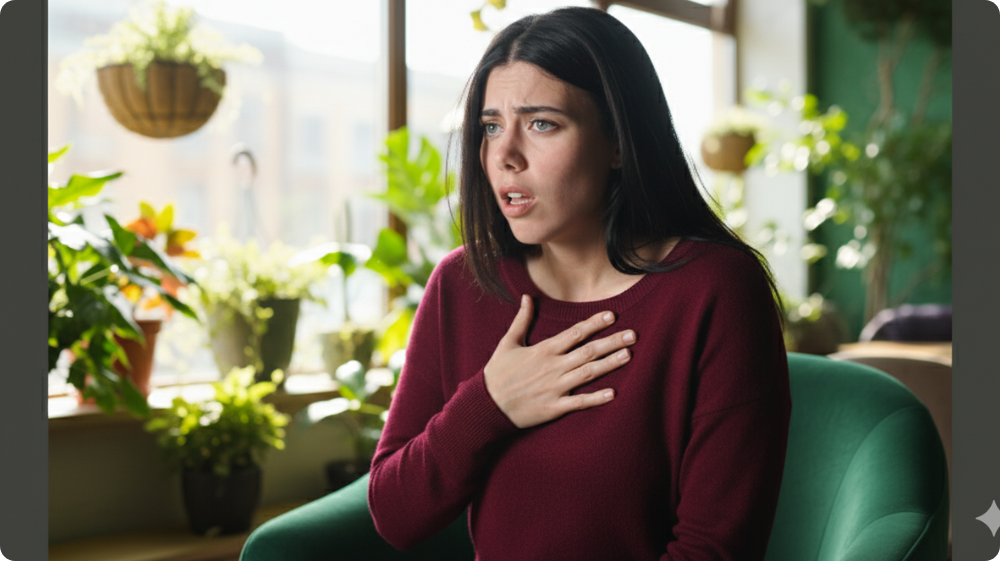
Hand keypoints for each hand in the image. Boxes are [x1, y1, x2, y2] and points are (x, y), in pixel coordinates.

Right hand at [483, 294, 635, 428]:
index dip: (594, 323)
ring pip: (588, 373)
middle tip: (633, 335)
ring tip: (628, 355)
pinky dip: (596, 398)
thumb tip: (528, 297)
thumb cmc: (497, 374)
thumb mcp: (508, 343)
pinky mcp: (554, 407)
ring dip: (609, 364)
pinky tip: (613, 393)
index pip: (574, 333)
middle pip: (588, 352)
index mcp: (543, 350)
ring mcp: (555, 388)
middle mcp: (553, 367)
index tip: (612, 316)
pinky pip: (579, 402)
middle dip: (611, 342)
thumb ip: (522, 320)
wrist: (486, 405)